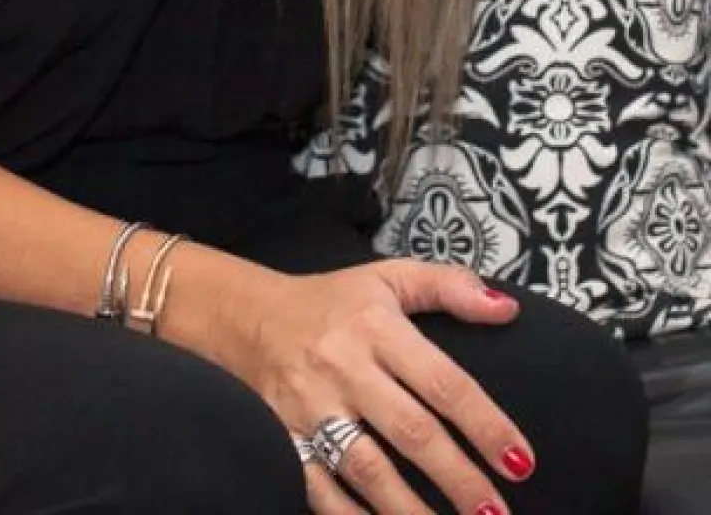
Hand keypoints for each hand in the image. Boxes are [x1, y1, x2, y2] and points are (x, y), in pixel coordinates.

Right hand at [177, 251, 534, 513]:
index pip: (442, 381)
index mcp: (376, 326)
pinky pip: (321, 491)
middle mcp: (345, 367)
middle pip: (411, 431)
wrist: (249, 317)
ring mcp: (312, 409)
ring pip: (368, 468)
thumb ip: (449, 287)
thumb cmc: (332, 302)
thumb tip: (507, 308)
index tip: (520, 461)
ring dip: (413, 509)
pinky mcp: (286, 441)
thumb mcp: (389, 277)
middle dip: (458, 476)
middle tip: (496, 512)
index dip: (485, 423)